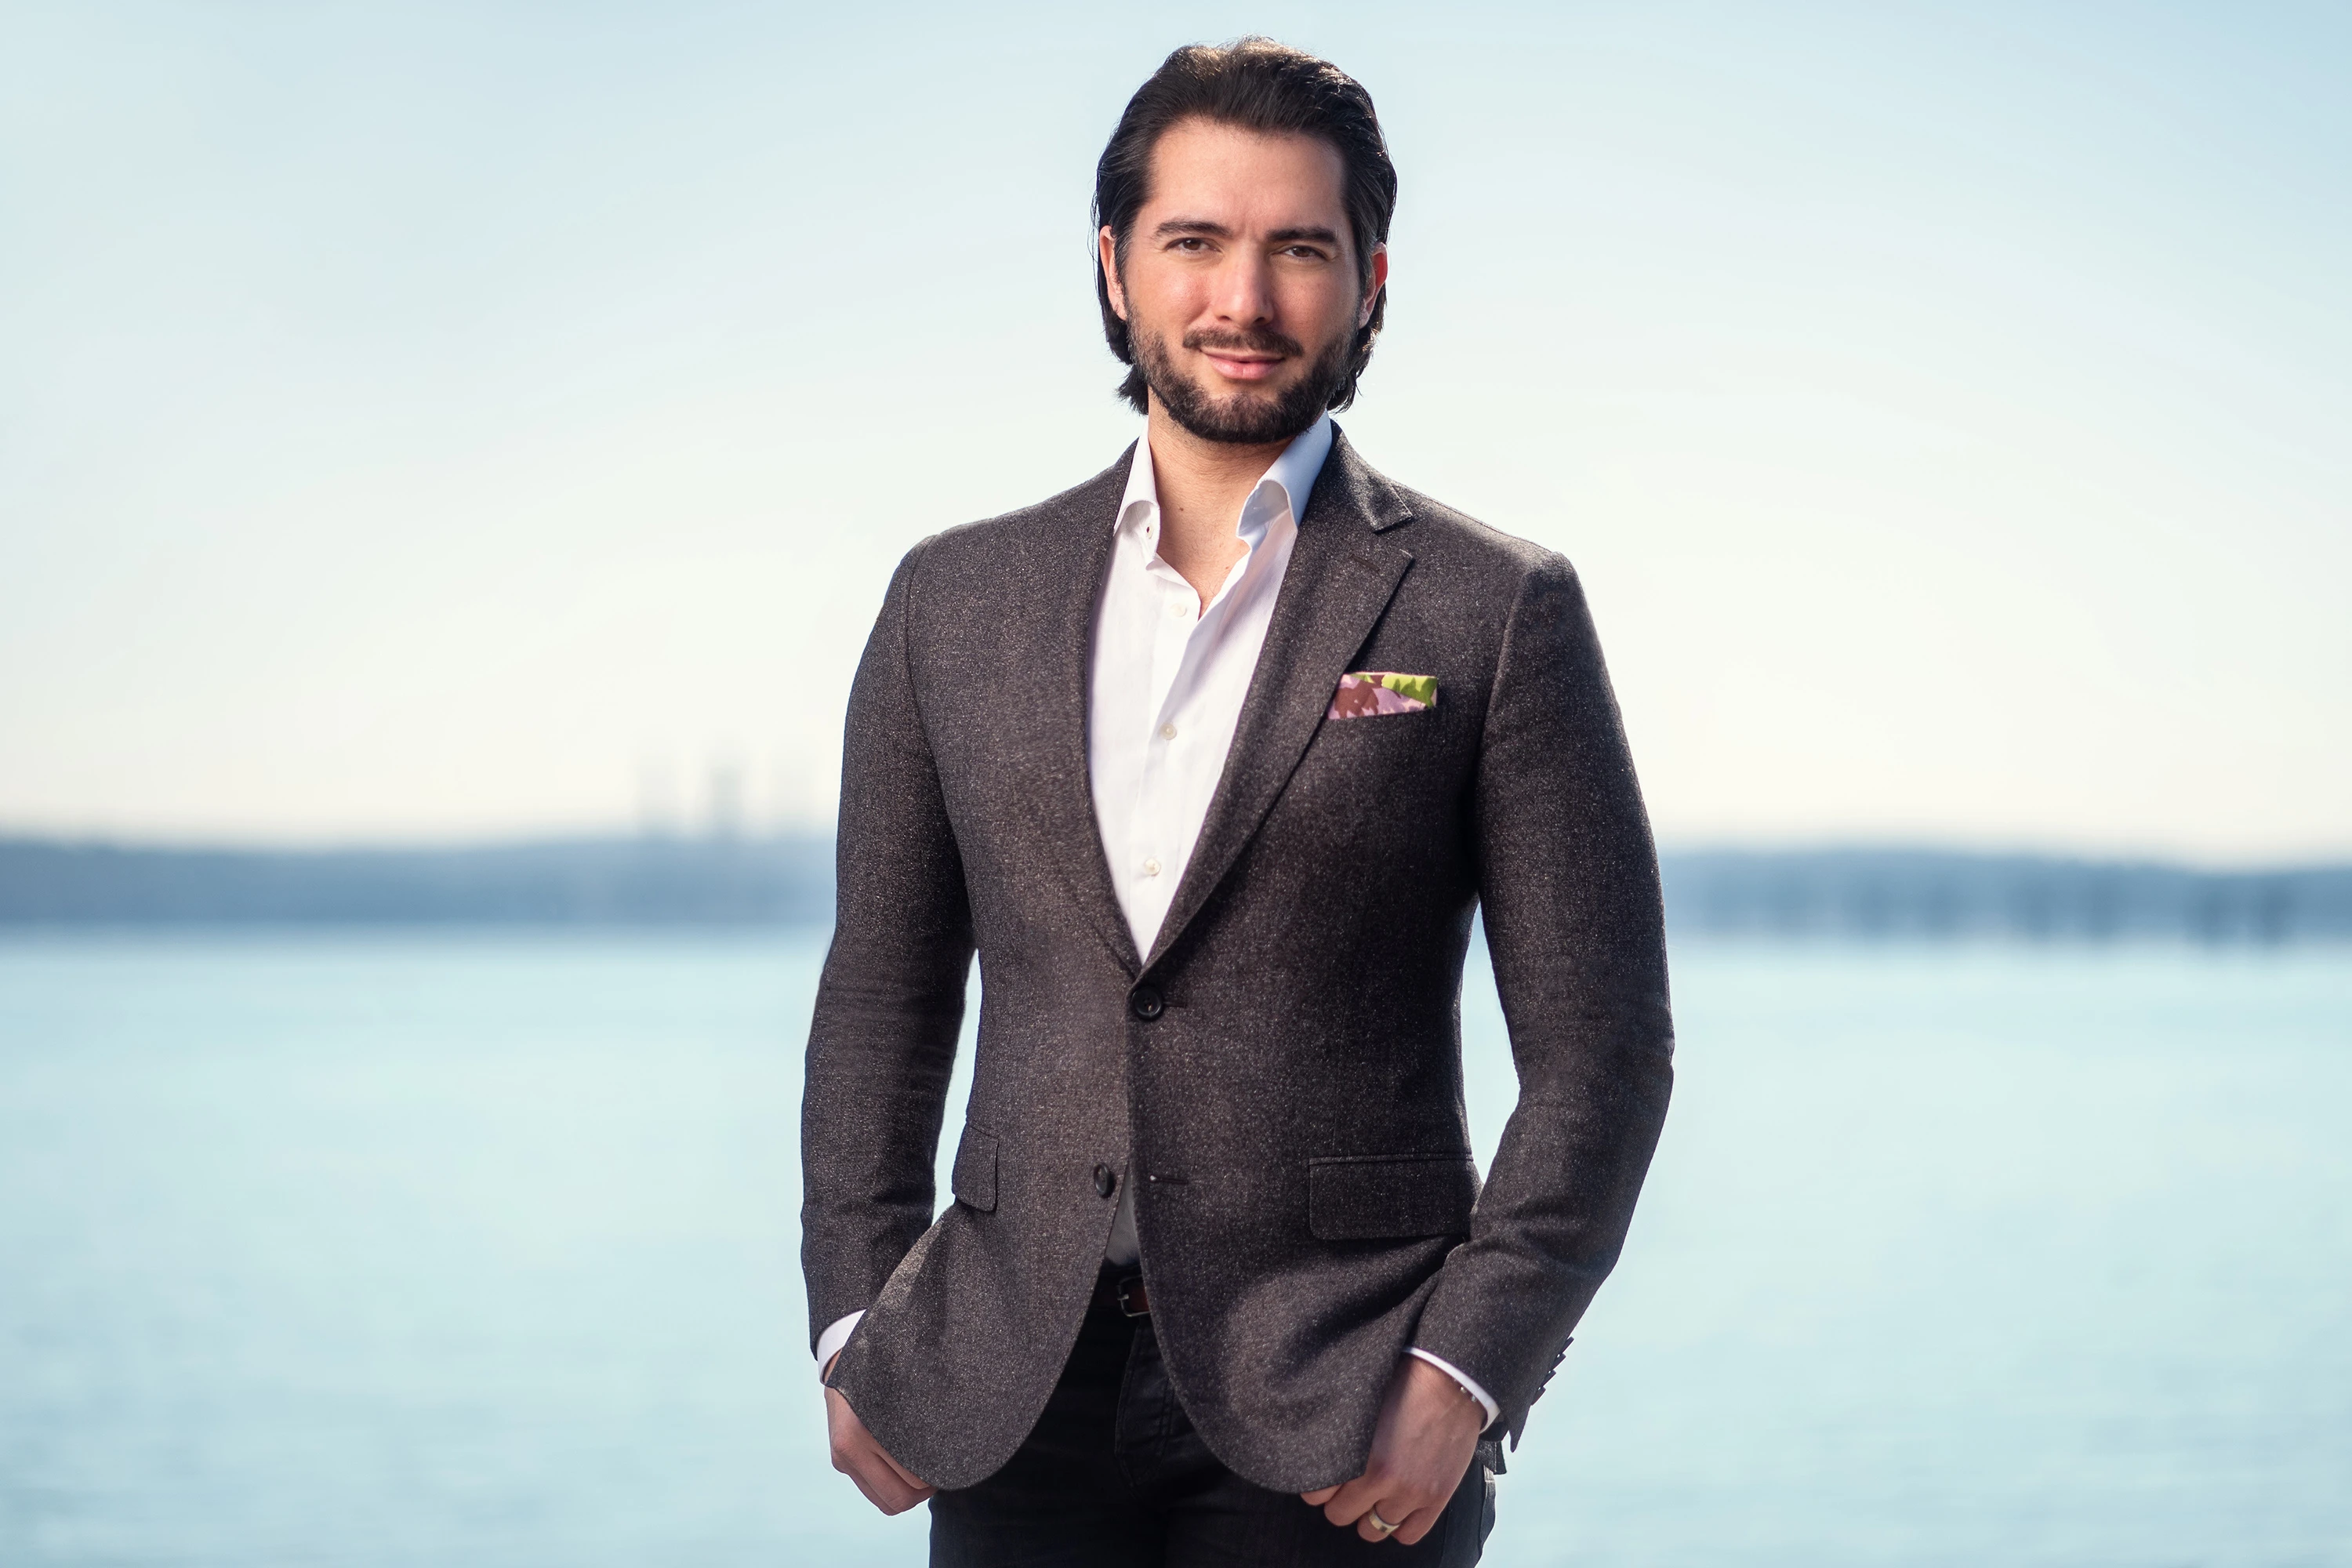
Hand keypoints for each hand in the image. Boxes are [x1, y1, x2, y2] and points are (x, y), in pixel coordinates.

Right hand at [825, 1355, 935, 1514]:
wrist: (841, 1360)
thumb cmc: (883, 1370)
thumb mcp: (905, 1386)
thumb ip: (923, 1414)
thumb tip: (956, 1437)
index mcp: (865, 1430)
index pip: (912, 1477)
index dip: (937, 1473)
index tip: (951, 1460)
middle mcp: (851, 1448)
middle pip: (900, 1498)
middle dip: (926, 1490)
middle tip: (942, 1471)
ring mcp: (843, 1460)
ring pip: (887, 1503)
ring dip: (910, 1495)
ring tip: (926, 1474)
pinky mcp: (840, 1463)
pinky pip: (873, 1494)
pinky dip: (893, 1490)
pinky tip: (906, 1472)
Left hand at [1300, 1356, 1483, 1544]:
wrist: (1449, 1379)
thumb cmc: (1402, 1383)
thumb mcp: (1358, 1405)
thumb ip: (1337, 1435)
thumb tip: (1315, 1451)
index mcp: (1356, 1451)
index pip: (1315, 1494)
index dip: (1317, 1484)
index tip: (1324, 1476)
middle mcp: (1381, 1477)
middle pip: (1340, 1514)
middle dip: (1341, 1500)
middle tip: (1348, 1484)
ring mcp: (1411, 1492)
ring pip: (1372, 1530)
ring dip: (1368, 1514)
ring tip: (1373, 1495)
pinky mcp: (1436, 1498)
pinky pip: (1407, 1535)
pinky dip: (1399, 1525)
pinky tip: (1396, 1505)